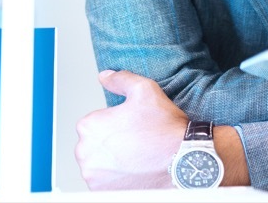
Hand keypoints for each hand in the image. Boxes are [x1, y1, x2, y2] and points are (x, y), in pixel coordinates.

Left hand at [74, 69, 187, 189]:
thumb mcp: (145, 90)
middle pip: (95, 143)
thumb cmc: (164, 128)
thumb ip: (120, 79)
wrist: (182, 161)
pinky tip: (136, 169)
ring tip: (138, 155)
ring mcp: (93, 176)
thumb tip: (105, 76)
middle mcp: (85, 153)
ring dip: (113, 159)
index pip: (95, 121)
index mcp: (89, 126)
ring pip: (99, 163)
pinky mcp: (102, 192)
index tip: (133, 124)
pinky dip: (117, 177)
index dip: (117, 120)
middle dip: (112, 141)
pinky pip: (105, 181)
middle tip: (137, 139)